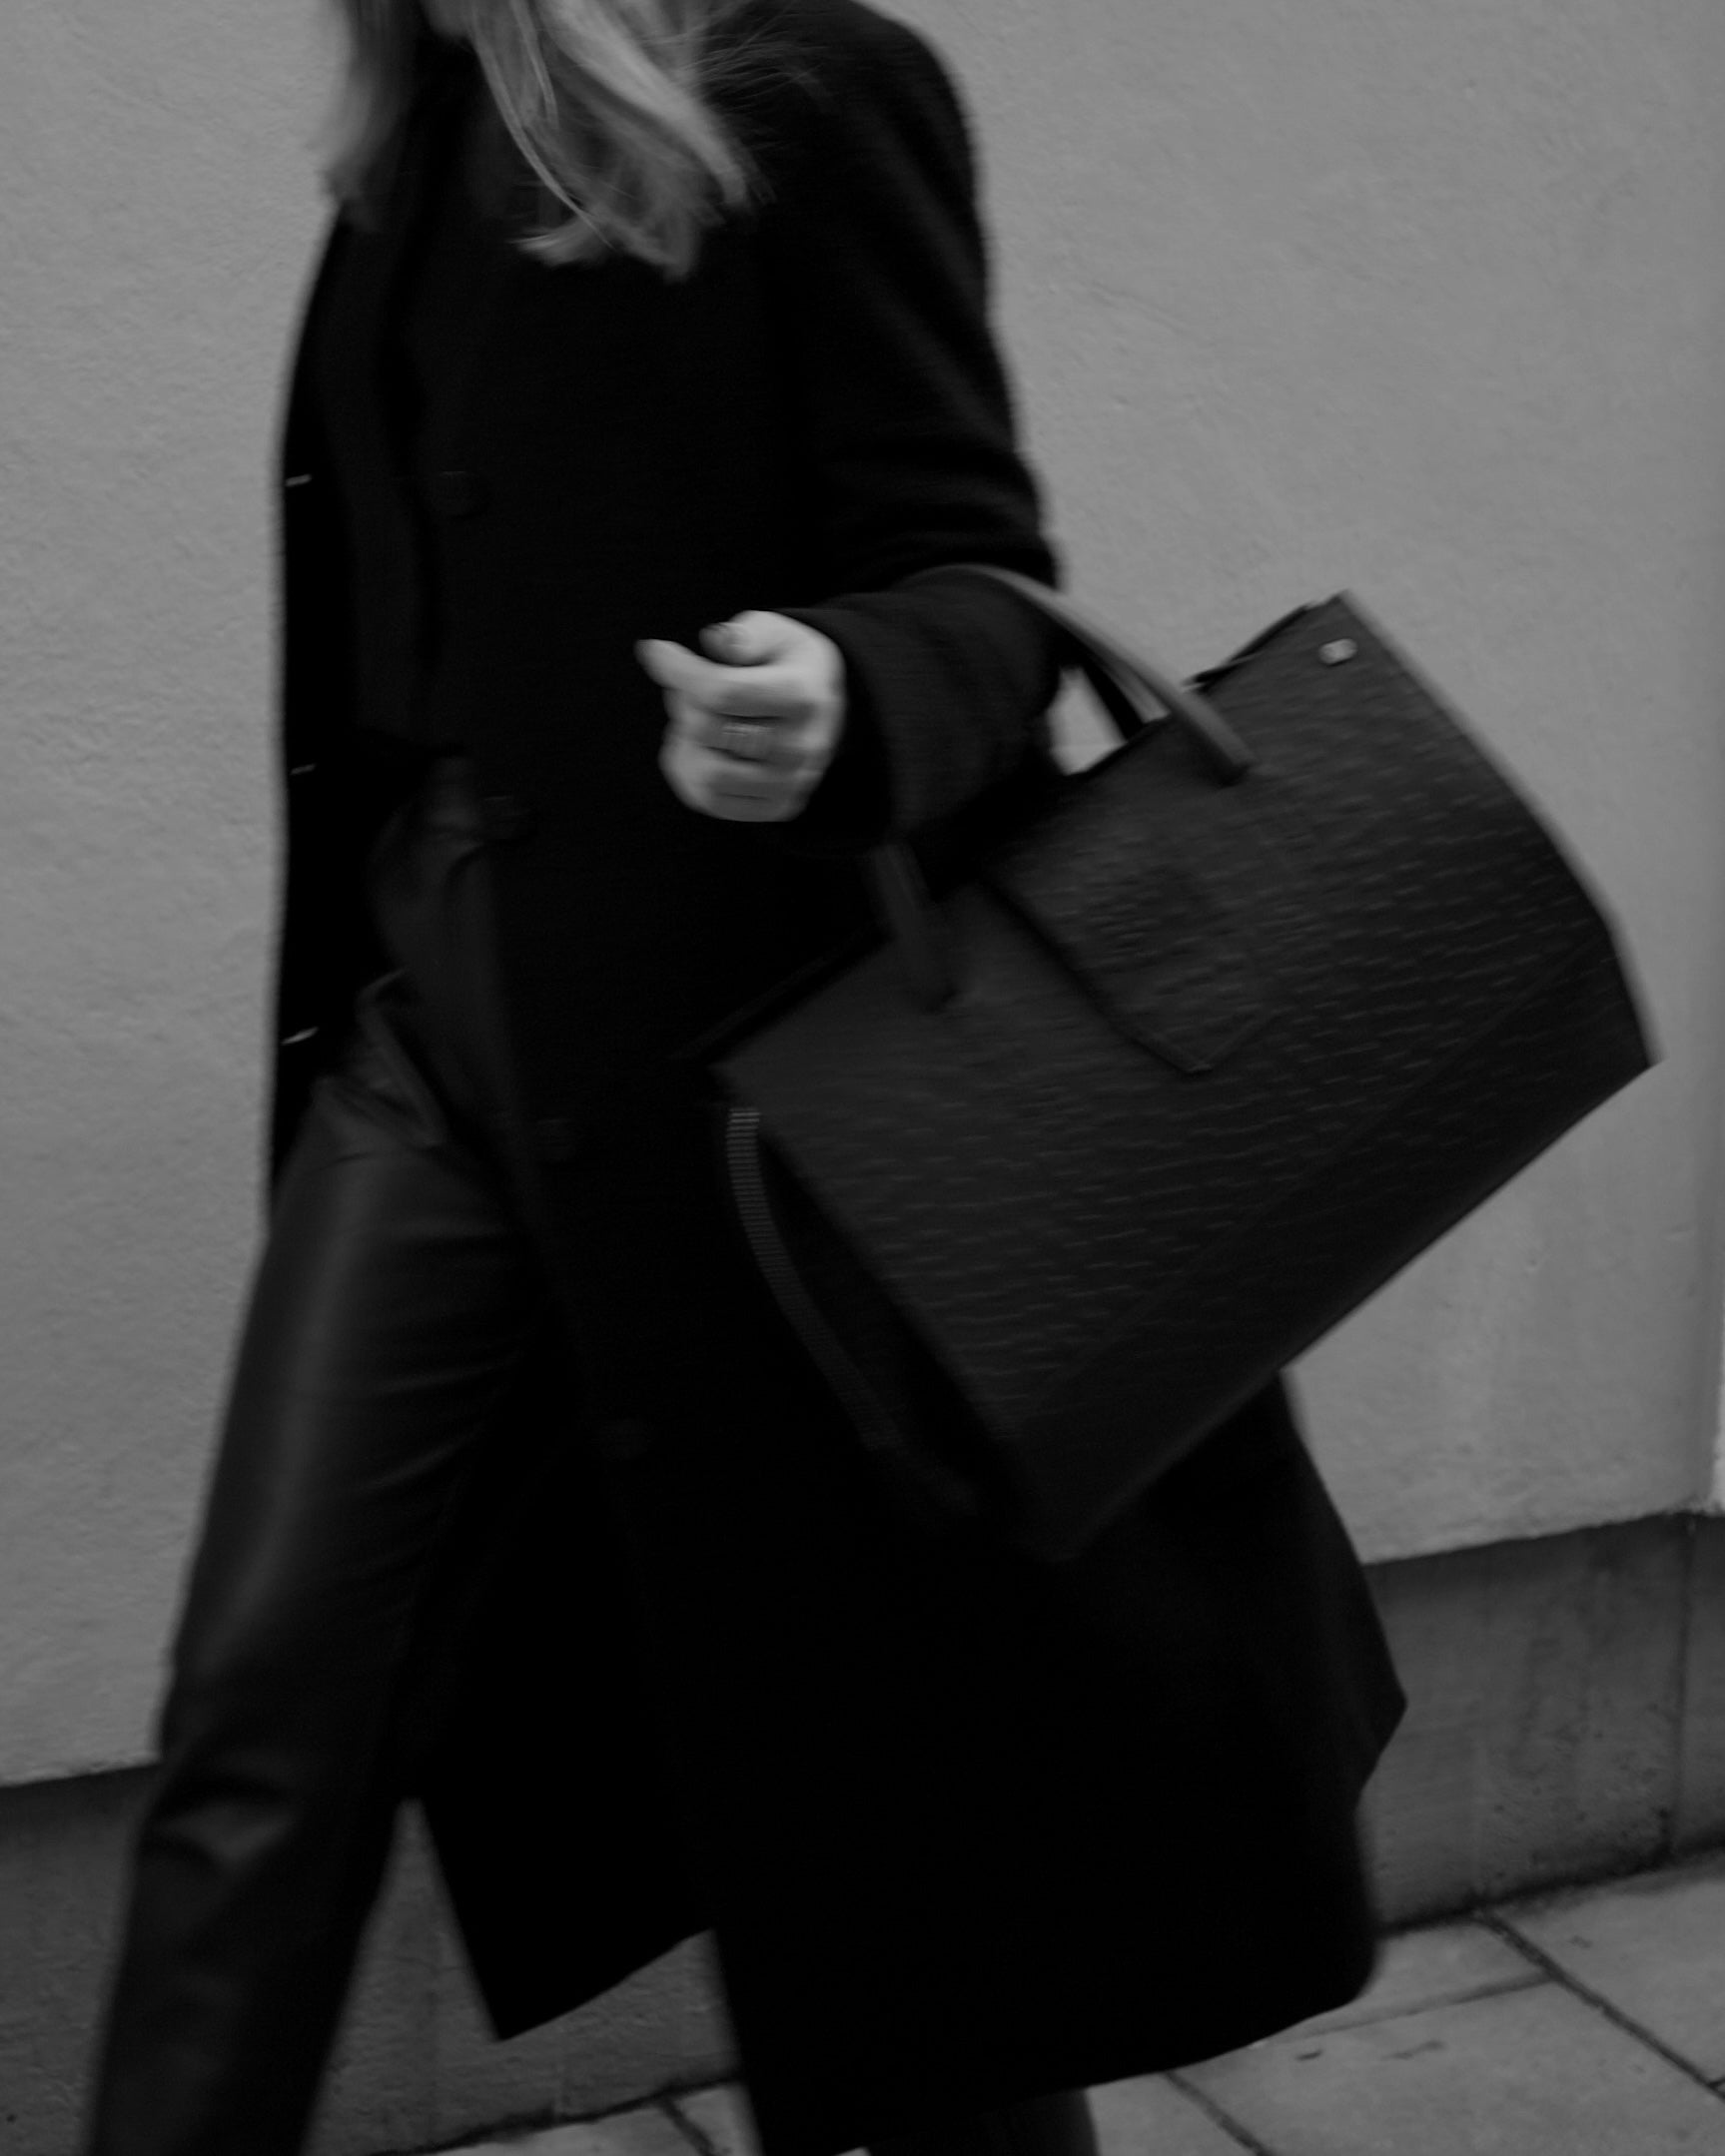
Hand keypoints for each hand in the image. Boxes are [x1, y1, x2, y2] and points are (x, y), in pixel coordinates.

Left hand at [639, 613, 846, 823]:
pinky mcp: (778, 806)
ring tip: (690, 719)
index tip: (655, 650)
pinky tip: (693, 746)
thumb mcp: (773, 631)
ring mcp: (790, 783)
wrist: (823, 704)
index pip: (722, 692)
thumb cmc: (788, 662)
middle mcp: (801, 747)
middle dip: (683, 703)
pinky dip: (688, 773)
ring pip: (706, 773)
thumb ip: (745, 635)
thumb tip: (715, 641)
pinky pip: (711, 801)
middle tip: (687, 687)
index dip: (678, 671)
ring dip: (683, 742)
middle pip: (708, 731)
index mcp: (802, 697)